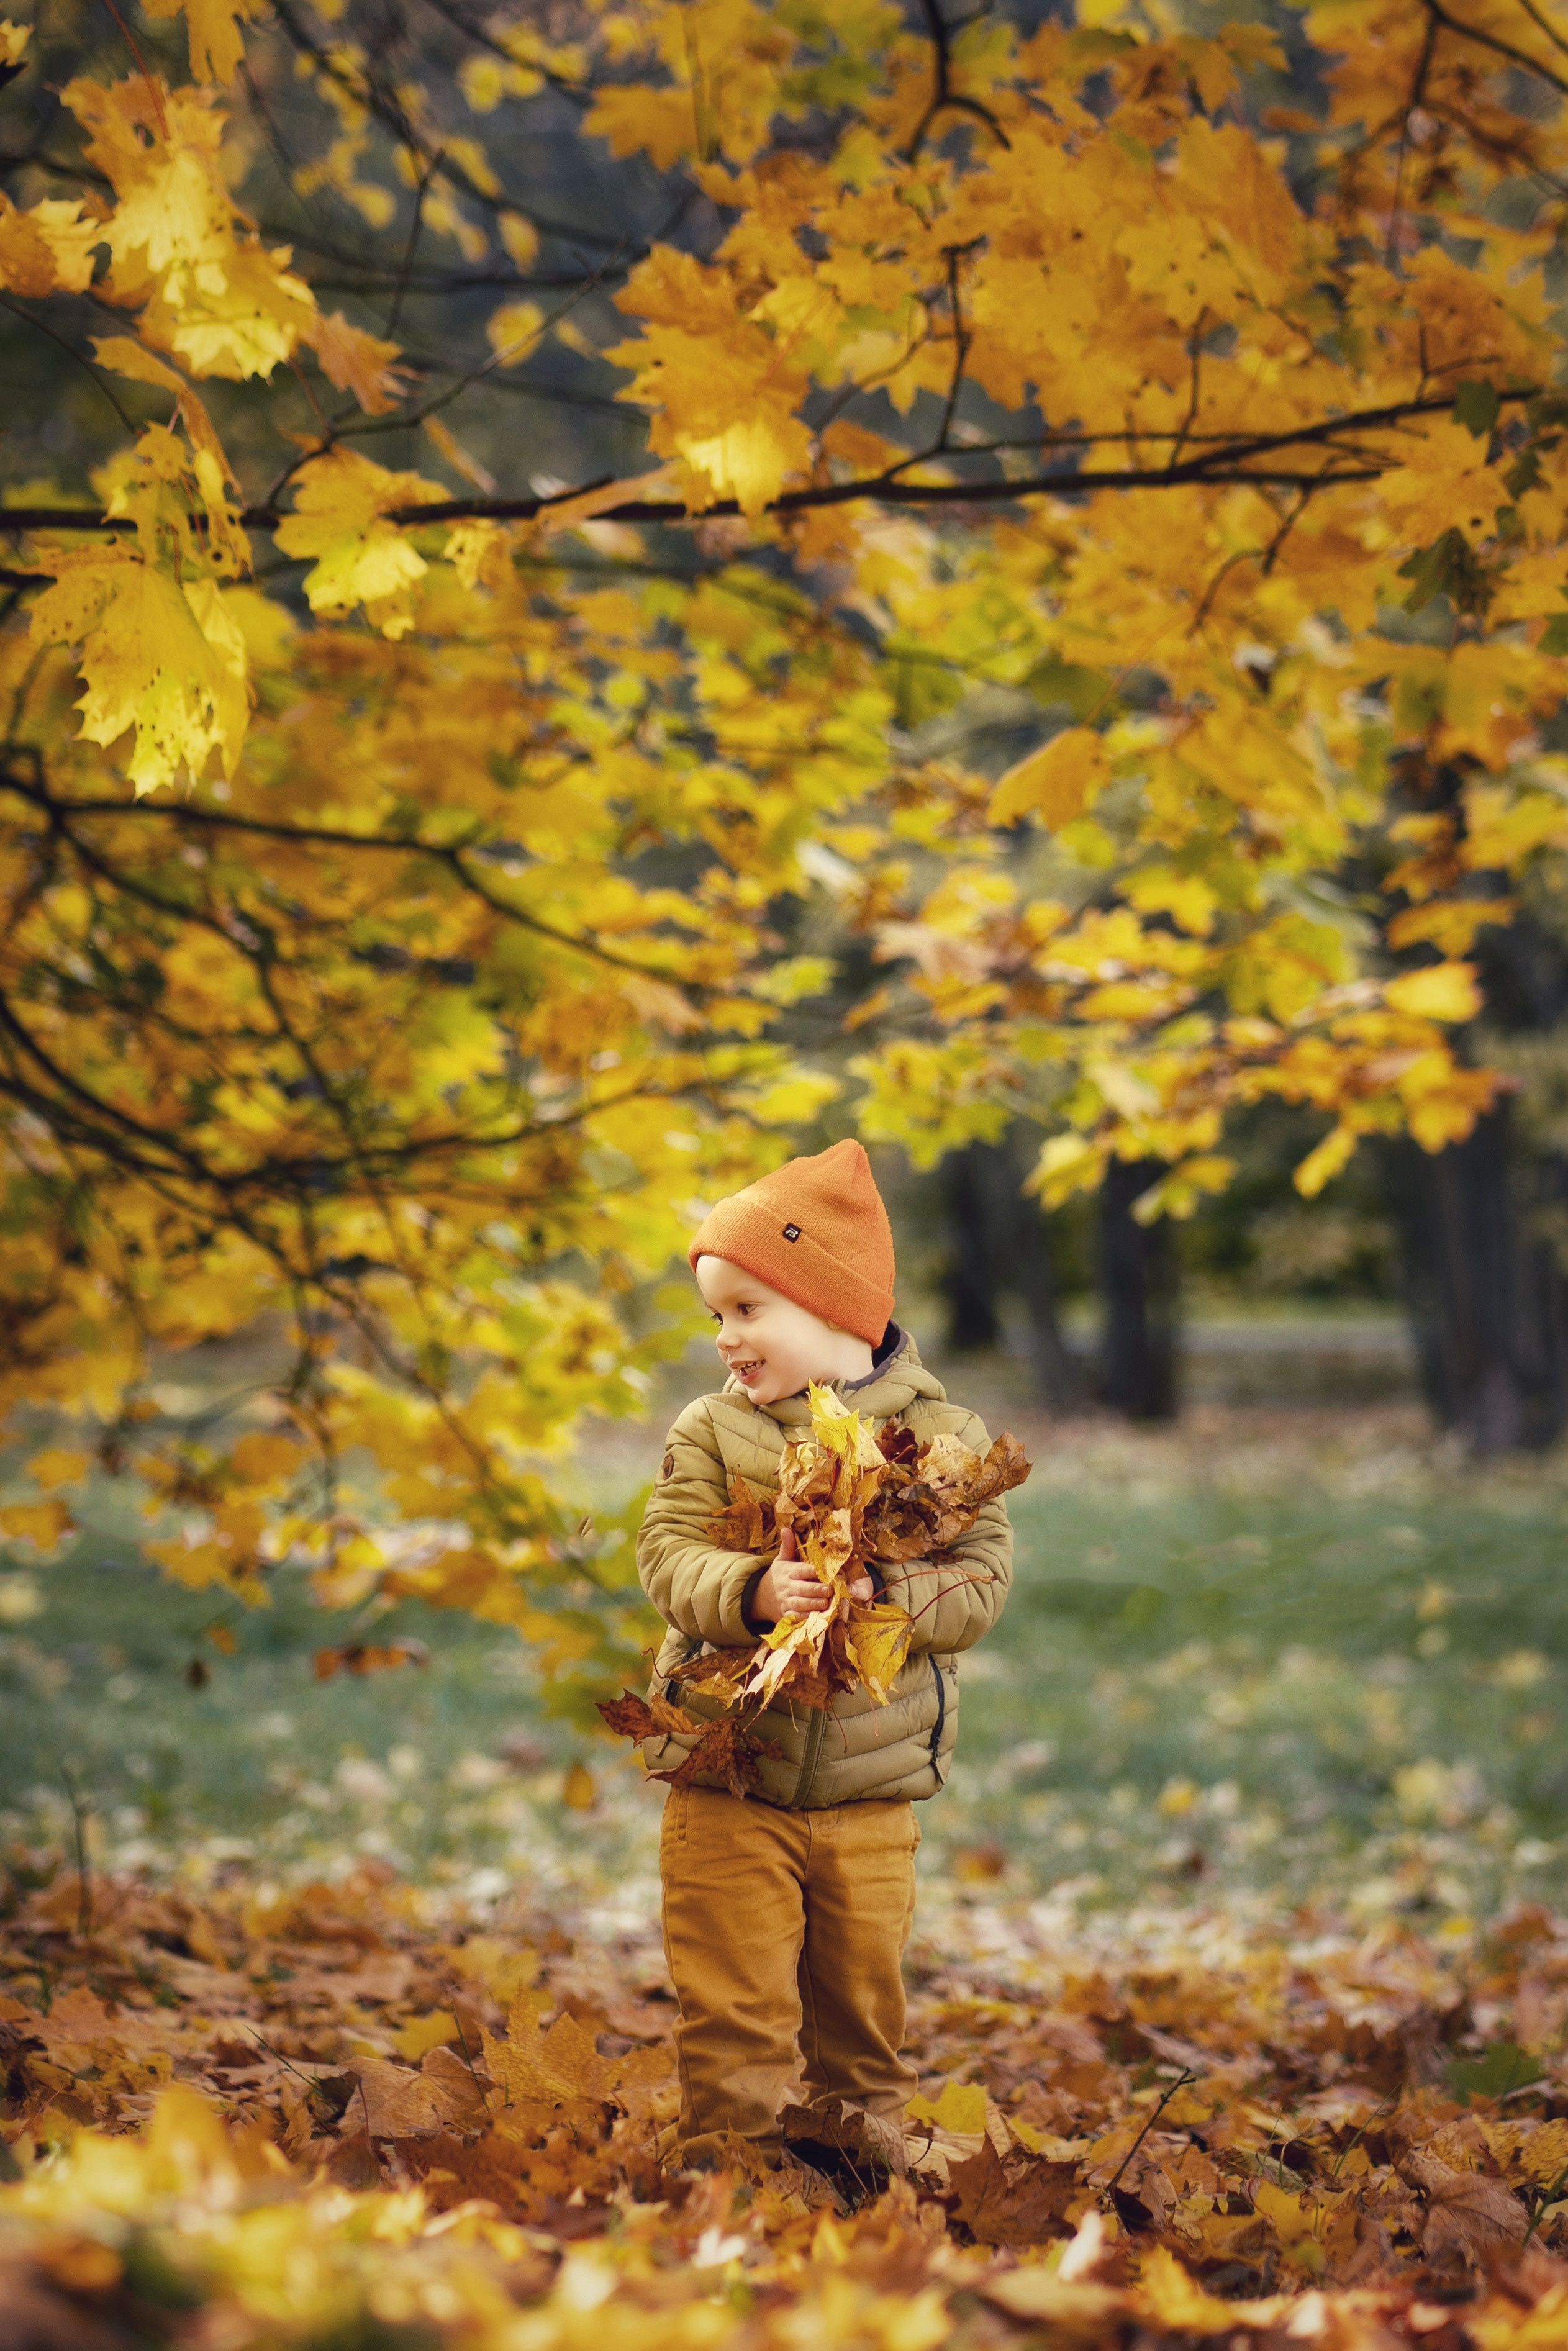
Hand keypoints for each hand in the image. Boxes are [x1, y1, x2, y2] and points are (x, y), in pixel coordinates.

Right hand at [751, 1524, 874, 1624]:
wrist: (763, 1597)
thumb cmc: (780, 1575)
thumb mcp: (782, 1560)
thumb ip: (787, 1546)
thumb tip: (786, 1528)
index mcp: (788, 1572)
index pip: (800, 1570)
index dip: (811, 1571)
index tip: (823, 1570)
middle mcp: (787, 1588)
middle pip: (802, 1589)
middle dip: (815, 1590)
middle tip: (829, 1589)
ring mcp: (787, 1602)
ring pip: (800, 1605)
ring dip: (813, 1605)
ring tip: (826, 1603)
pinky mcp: (787, 1615)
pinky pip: (796, 1618)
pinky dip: (806, 1619)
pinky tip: (816, 1618)